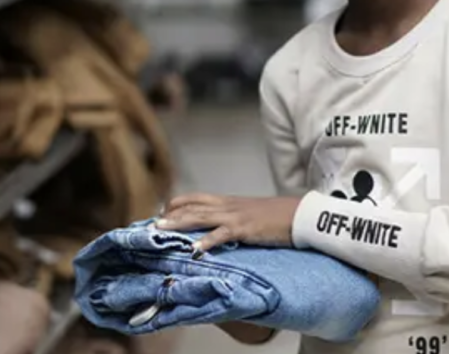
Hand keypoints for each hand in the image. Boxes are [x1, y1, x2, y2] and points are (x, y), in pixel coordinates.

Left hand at [156, 193, 301, 251]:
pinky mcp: (245, 228)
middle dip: (170, 215)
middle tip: (151, 225)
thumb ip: (230, 218)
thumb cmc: (274, 216)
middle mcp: (226, 205)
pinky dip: (207, 242)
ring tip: (160, 231)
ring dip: (178, 224)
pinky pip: (222, 234)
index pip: (194, 198)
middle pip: (191, 206)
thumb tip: (215, 229)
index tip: (160, 214)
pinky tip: (195, 250)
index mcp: (226, 201)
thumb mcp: (247, 214)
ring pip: (199, 217)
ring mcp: (234, 216)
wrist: (298, 214)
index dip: (175, 205)